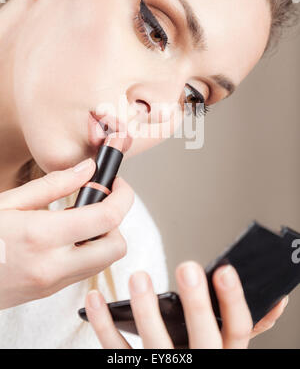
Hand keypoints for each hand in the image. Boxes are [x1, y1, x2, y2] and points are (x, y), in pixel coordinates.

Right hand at [0, 158, 133, 309]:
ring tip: (80, 218)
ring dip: (103, 237)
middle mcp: (52, 266)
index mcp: (41, 236)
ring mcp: (52, 283)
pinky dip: (87, 251)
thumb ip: (53, 185)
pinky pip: (84, 271)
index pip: (106, 219)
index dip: (122, 198)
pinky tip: (67, 236)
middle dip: (117, 222)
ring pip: (104, 262)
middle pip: (116, 247)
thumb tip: (87, 169)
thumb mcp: (8, 202)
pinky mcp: (49, 292)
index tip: (118, 185)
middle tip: (101, 203)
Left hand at [85, 261, 288, 348]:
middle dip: (195, 303)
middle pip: (201, 338)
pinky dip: (103, 325)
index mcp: (226, 356)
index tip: (224, 270)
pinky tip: (95, 299)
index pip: (239, 330)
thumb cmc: (204, 361)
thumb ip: (245, 327)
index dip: (233, 301)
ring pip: (156, 346)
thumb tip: (276, 300)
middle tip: (187, 267)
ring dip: (145, 310)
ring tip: (139, 277)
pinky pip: (118, 352)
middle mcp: (200, 366)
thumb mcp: (228, 349)